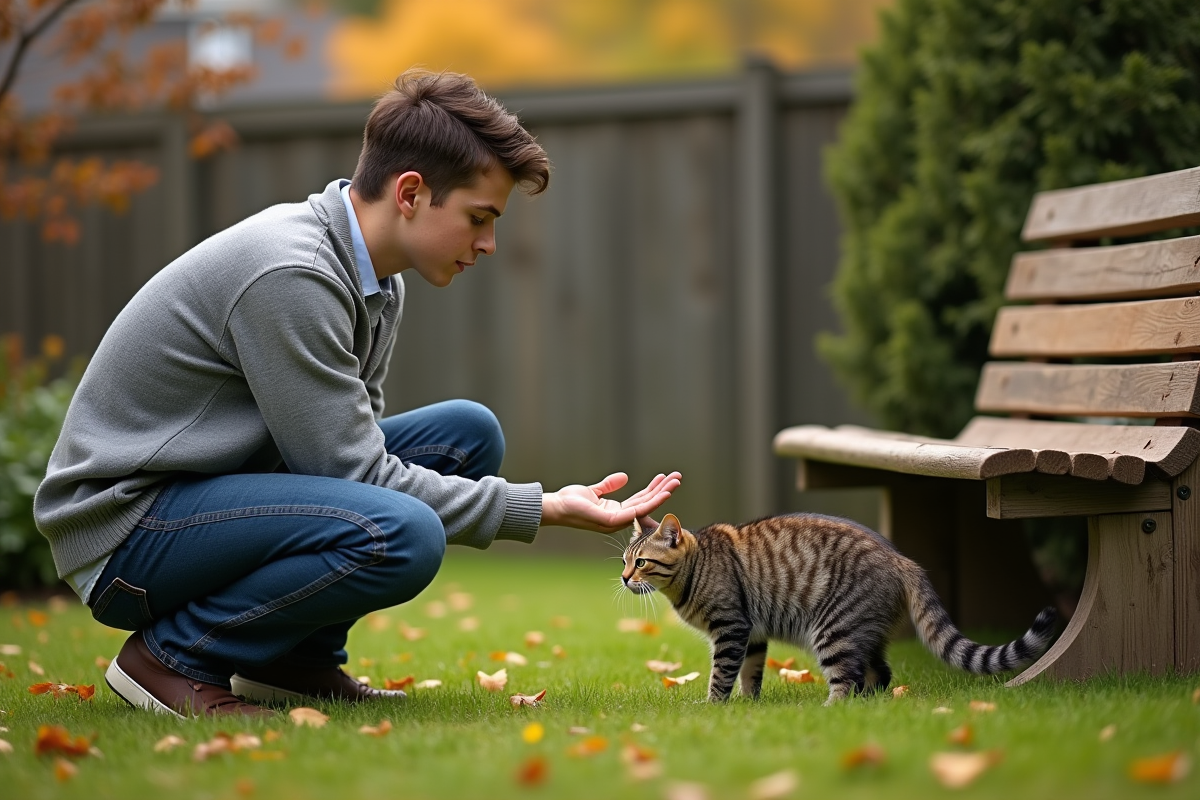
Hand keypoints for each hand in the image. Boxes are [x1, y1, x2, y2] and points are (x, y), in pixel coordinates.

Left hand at [541, 471, 680, 533]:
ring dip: (663, 493)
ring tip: (676, 482)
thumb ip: (609, 485)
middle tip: (678, 477)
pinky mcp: (614, 520)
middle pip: (647, 502)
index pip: (641, 500)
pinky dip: (653, 501)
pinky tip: (664, 493)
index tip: (665, 478)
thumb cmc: (572, 501)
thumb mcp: (594, 491)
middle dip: (664, 489)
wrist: (557, 507)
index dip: (654, 489)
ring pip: (647, 505)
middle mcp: (621, 518)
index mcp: (617, 511)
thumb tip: (624, 477)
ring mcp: (618, 520)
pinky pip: (638, 509)